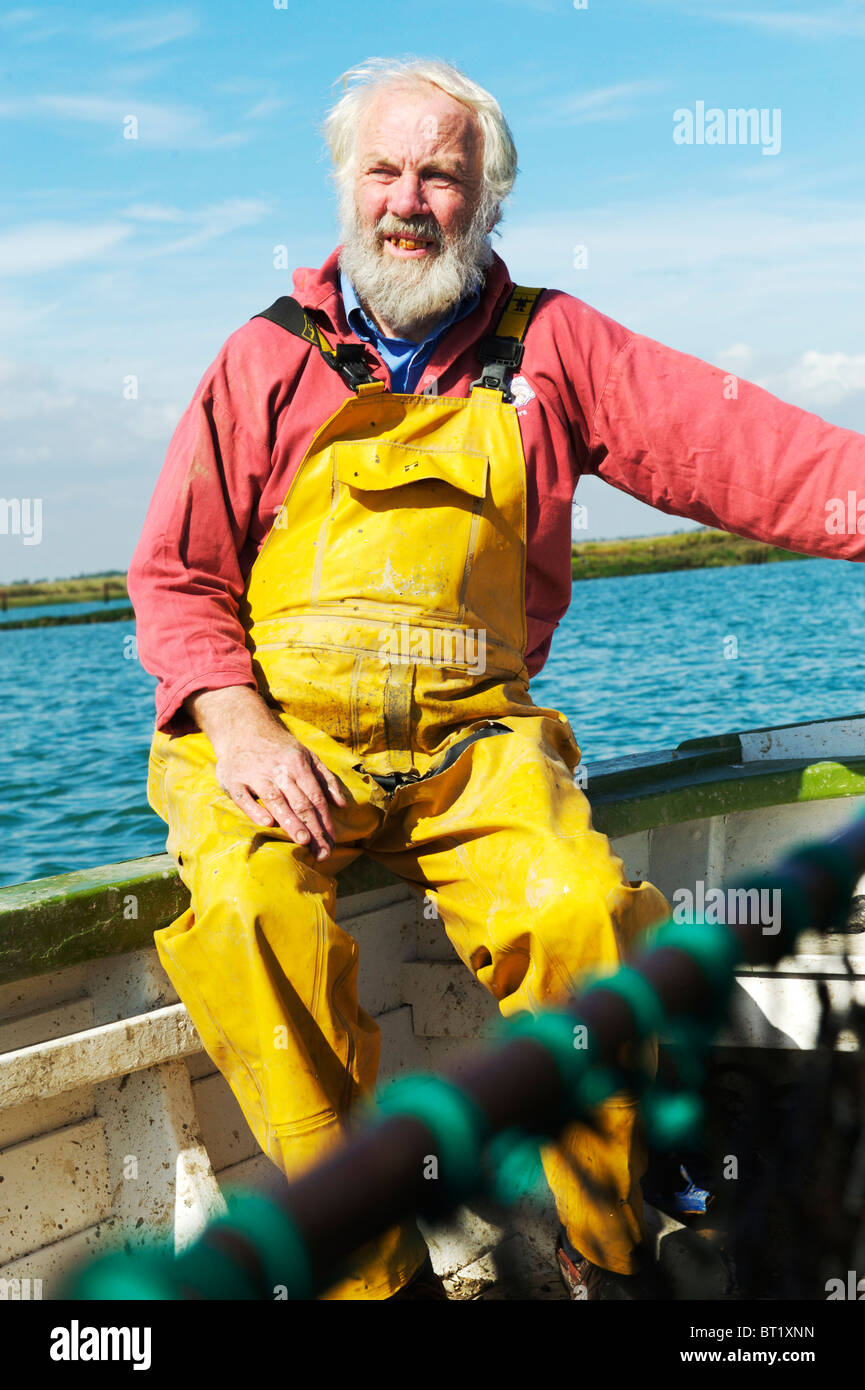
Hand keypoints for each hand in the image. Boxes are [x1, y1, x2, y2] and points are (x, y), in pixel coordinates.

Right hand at [185, 686, 347, 859]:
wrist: (243, 729)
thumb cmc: (281, 749)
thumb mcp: (308, 756)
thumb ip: (326, 780)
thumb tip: (343, 805)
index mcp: (298, 764)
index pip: (315, 797)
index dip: (325, 820)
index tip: (332, 842)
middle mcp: (278, 769)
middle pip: (299, 802)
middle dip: (313, 828)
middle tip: (322, 851)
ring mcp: (254, 775)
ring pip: (276, 800)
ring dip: (290, 821)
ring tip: (303, 841)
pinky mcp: (234, 781)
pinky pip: (244, 798)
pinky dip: (255, 810)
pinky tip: (267, 823)